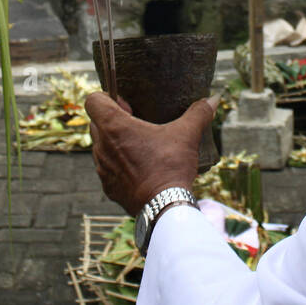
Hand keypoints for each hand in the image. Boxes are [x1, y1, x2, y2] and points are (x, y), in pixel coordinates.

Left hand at [85, 92, 219, 216]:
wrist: (164, 206)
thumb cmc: (171, 166)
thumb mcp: (187, 134)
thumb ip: (198, 113)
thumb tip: (213, 99)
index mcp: (113, 127)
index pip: (92, 100)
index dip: (106, 97)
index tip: (128, 107)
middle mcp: (101, 146)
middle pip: (95, 122)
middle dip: (111, 120)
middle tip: (136, 124)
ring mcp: (102, 168)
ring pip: (99, 146)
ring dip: (113, 143)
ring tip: (138, 146)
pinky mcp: (108, 186)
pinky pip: (107, 169)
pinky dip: (118, 165)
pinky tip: (139, 168)